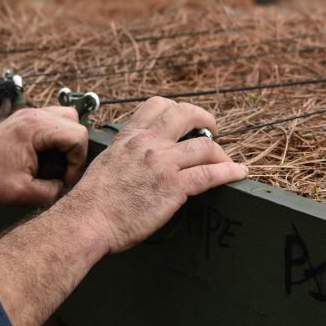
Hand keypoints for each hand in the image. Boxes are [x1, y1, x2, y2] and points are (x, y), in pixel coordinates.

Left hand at [0, 106, 89, 205]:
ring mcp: (27, 114)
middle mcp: (33, 115)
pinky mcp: (22, 120)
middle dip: (75, 148)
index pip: (78, 135)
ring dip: (66, 139)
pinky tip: (45, 155)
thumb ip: (52, 192)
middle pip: (75, 122)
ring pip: (65, 117)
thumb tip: (65, 187)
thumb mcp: (23, 193)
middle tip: (63, 169)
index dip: (77, 160)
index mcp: (34, 128)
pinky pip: (51, 120)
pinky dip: (55, 136)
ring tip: (55, 161)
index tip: (64, 178)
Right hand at [59, 97, 247, 253]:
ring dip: (220, 152)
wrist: (87, 220)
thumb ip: (124, 155)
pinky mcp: (174, 187)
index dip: (177, 108)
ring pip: (204, 145)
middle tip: (213, 129)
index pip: (158, 105)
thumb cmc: (91, 201)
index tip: (186, 119)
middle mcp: (148, 143)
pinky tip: (238, 173)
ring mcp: (162, 164)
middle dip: (205, 118)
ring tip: (226, 160)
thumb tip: (135, 161)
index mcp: (130, 137)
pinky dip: (229, 172)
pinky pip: (210, 174)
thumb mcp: (106, 162)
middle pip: (186, 114)